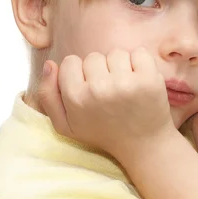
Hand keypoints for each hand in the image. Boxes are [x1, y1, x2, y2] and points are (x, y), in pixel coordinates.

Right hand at [37, 47, 175, 159]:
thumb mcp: (65, 125)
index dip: (79, 74)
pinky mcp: (149, 79)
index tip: (89, 90)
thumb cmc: (102, 133)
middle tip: (109, 93)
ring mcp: (126, 83)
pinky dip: (140, 64)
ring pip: (116, 54)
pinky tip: (139, 83)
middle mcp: (100, 89)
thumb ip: (48, 95)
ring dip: (120, 67)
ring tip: (124, 88)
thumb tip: (50, 64)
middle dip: (100, 71)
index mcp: (76, 98)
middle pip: (93, 57)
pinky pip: (139, 53)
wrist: (143, 145)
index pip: (70, 62)